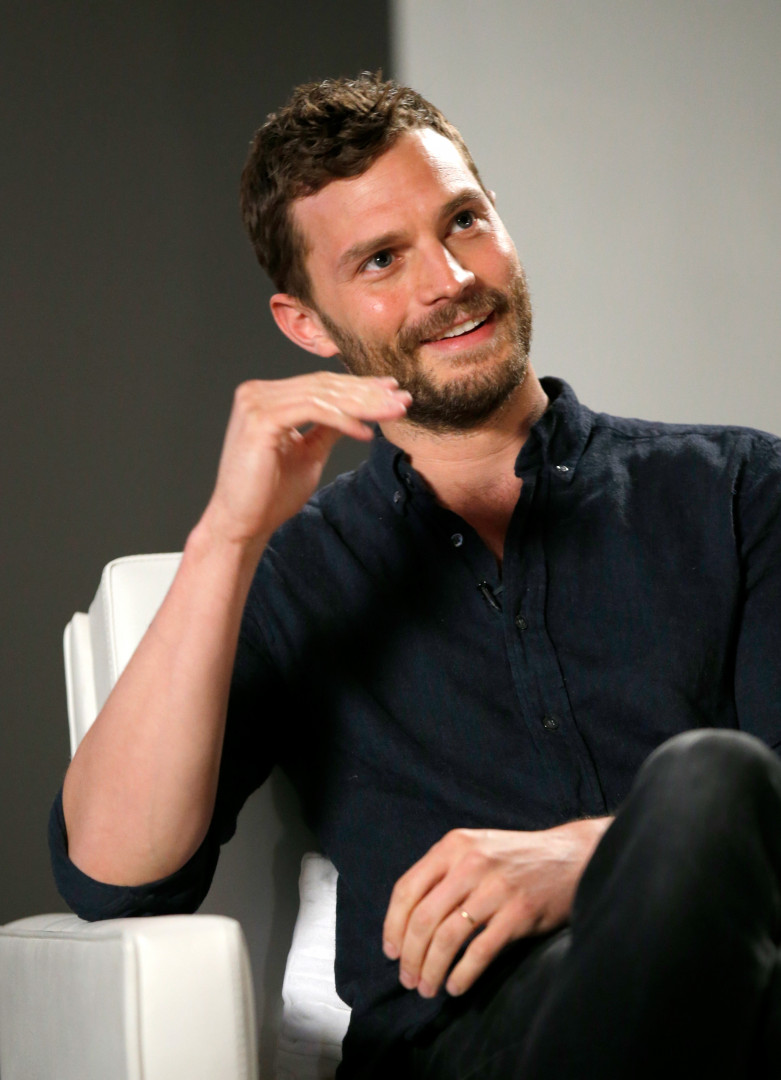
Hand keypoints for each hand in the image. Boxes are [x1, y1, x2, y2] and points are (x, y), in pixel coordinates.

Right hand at [201, 372, 410, 549]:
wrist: (241, 523)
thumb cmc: (269, 494)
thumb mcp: (308, 453)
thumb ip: (327, 429)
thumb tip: (357, 413)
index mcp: (267, 397)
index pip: (321, 385)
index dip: (359, 387)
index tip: (392, 391)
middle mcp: (258, 393)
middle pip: (324, 385)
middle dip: (368, 392)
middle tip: (402, 398)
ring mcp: (256, 402)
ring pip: (322, 395)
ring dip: (363, 404)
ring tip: (393, 412)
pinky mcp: (260, 419)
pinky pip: (312, 411)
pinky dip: (342, 420)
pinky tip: (365, 432)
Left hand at [382, 818, 611, 998]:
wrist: (571, 857)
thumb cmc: (516, 859)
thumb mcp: (475, 849)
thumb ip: (443, 873)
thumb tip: (406, 922)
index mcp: (453, 846)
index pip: (407, 889)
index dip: (393, 926)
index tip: (391, 952)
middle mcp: (471, 863)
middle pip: (423, 918)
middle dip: (410, 956)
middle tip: (408, 980)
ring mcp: (496, 888)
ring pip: (447, 938)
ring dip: (431, 970)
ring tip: (428, 988)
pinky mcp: (519, 913)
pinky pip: (480, 951)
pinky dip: (462, 975)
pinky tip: (455, 986)